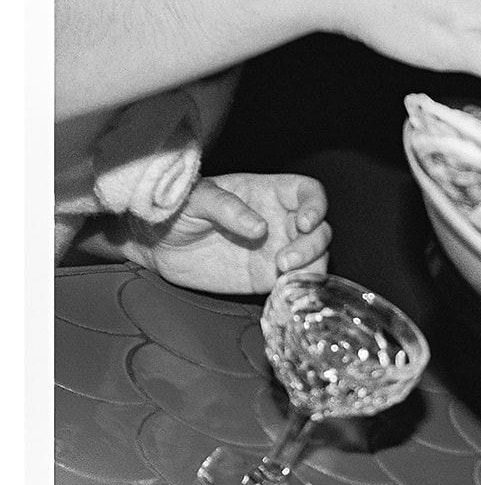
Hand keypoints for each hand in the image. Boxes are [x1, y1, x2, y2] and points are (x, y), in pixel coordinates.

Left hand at [135, 172, 331, 294]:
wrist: (156, 243)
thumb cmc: (175, 209)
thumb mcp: (195, 198)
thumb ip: (225, 207)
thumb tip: (259, 227)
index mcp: (268, 193)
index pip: (309, 193)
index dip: (316, 206)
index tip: (304, 222)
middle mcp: (279, 221)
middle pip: (319, 230)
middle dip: (312, 245)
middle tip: (285, 260)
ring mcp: (275, 251)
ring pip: (315, 258)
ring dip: (310, 268)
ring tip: (283, 274)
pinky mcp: (265, 279)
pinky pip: (294, 284)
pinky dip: (297, 289)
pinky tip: (283, 291)